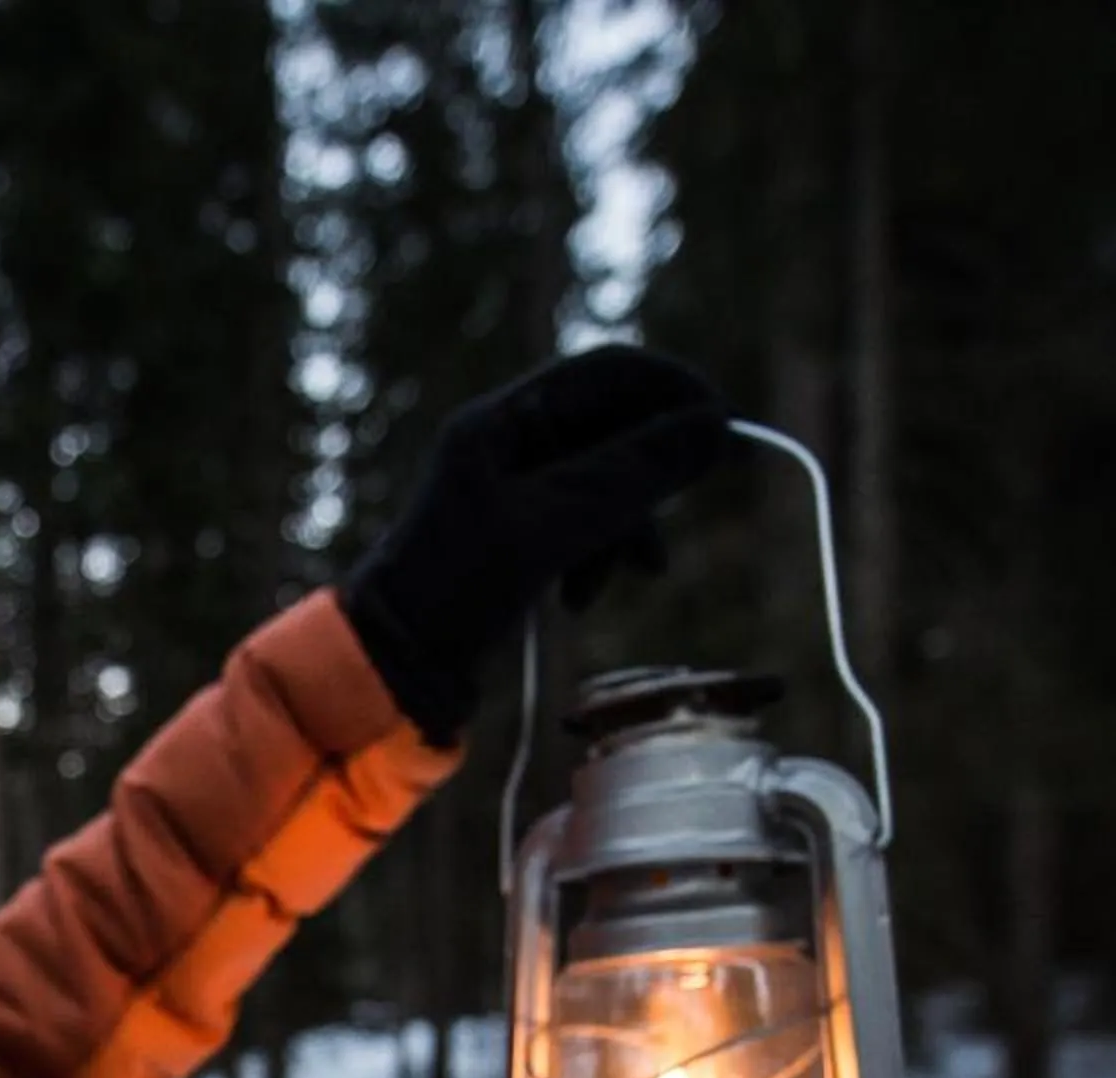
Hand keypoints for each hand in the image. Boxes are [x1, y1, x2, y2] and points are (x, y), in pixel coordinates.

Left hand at [340, 346, 732, 746]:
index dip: (671, 390)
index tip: (722, 427)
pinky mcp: (521, 533)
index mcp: (501, 419)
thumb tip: (715, 427)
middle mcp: (507, 441)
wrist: (393, 666)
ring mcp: (514, 488)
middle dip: (648, 479)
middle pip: (613, 429)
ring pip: (606, 482)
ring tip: (629, 577)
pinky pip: (586, 523)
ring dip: (627, 527)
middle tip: (672, 524)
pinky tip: (582, 597)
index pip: (607, 372)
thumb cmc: (455, 588)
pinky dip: (600, 554)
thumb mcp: (550, 527)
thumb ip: (629, 476)